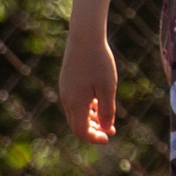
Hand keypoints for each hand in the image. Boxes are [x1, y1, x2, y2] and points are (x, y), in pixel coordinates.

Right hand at [58, 23, 117, 142]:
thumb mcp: (108, 88)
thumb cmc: (99, 62)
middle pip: (77, 125)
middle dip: (93, 130)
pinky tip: (97, 101)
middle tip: (110, 129)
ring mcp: (65, 89)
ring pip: (75, 113)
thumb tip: (106, 129)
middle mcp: (67, 99)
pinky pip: (74, 101)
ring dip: (90, 119)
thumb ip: (107, 111)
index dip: (95, 139)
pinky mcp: (66, 81)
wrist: (85, 37)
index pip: (82, 132)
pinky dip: (85, 107)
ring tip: (106, 117)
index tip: (108, 138)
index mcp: (76, 103)